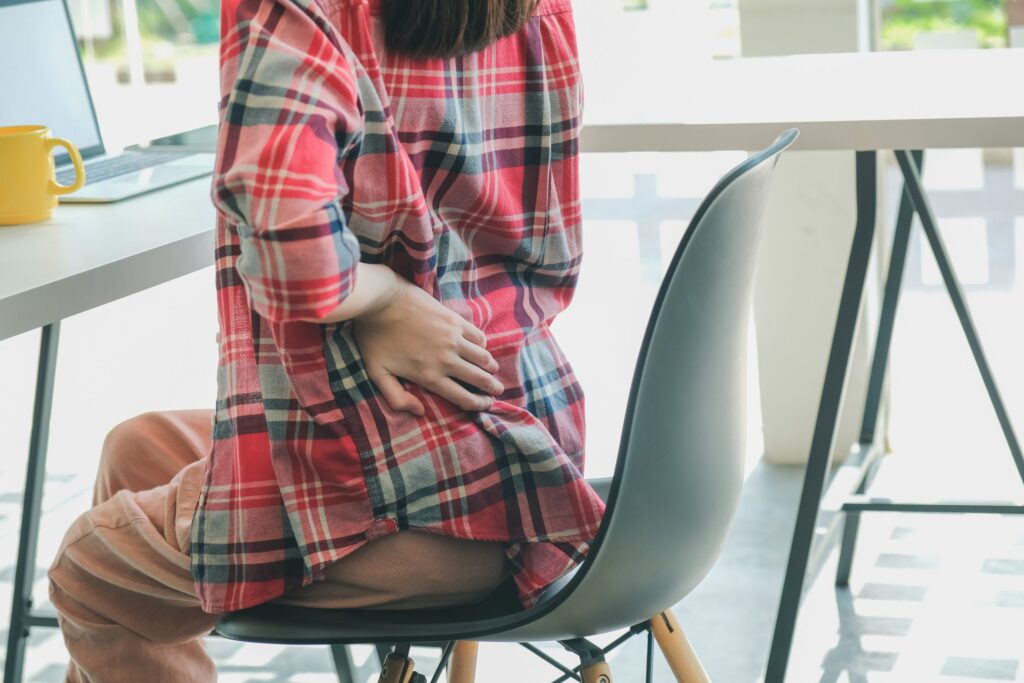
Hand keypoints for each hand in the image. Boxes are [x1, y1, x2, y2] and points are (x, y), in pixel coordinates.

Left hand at [352, 279, 502, 414]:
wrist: (381, 300)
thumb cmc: (374, 338)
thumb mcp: (377, 374)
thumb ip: (396, 398)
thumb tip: (420, 411)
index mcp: (429, 376)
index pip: (463, 398)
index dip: (479, 405)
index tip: (486, 405)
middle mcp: (446, 360)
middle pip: (480, 379)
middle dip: (493, 388)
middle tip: (498, 390)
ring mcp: (453, 339)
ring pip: (483, 358)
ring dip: (491, 367)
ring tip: (493, 371)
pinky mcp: (455, 321)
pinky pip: (478, 336)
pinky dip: (483, 345)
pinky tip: (481, 347)